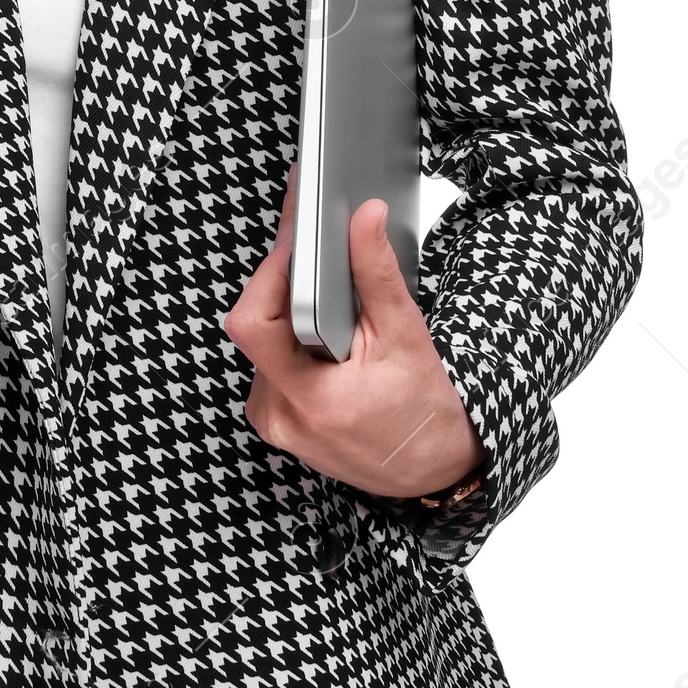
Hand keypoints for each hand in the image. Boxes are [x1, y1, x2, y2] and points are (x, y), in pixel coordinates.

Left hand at [221, 163, 485, 500]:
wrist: (433, 471)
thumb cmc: (424, 412)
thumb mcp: (406, 336)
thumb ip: (376, 272)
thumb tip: (363, 216)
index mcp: (310, 400)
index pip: (253, 324)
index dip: (270, 274)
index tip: (298, 241)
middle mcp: (280, 415)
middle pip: (255, 325)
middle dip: (285, 284)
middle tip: (317, 255)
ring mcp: (274, 420)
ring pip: (261, 340)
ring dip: (289, 313)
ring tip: (330, 304)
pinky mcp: (275, 418)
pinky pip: (267, 361)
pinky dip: (291, 339)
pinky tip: (324, 336)